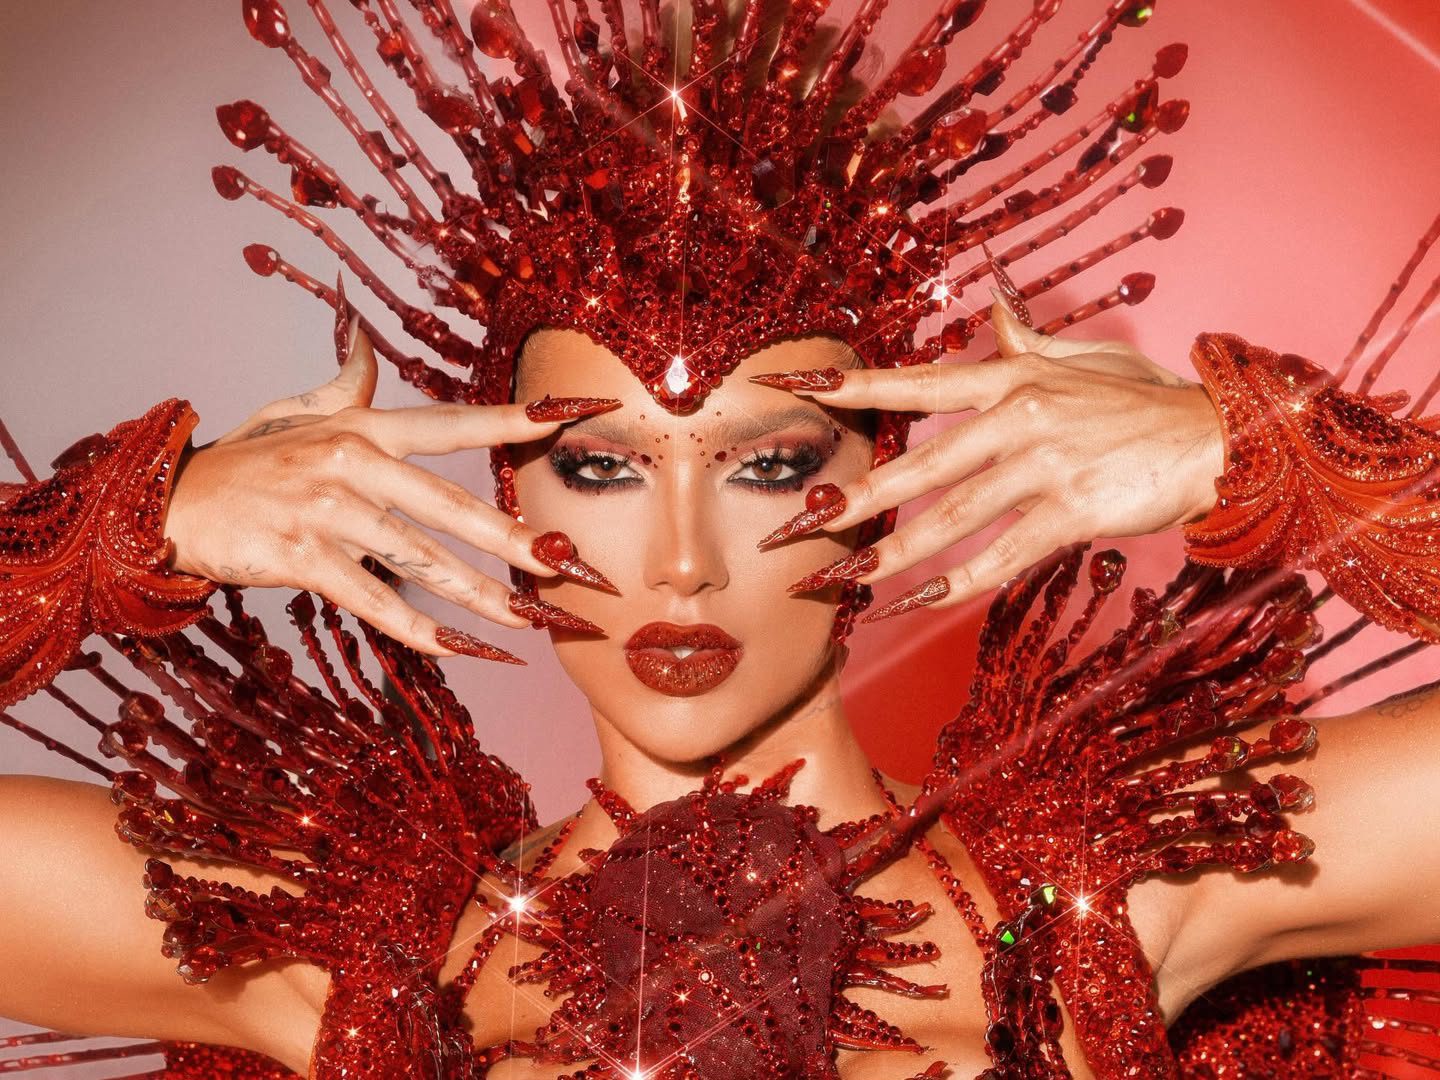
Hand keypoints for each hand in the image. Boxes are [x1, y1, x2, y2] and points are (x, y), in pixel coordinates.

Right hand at [164, 319, 618, 656]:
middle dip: (514, 539)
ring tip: (526, 620)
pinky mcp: (300, 558)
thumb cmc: (243, 460)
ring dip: (478, 595)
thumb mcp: (293, 410)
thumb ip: (344, 385)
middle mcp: (352, 463)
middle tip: (567, 567)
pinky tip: (458, 647)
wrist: (168, 502)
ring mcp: (326, 512)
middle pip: (451, 504)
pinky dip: (416, 627)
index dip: (513, 420)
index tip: (567, 417)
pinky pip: (371, 598)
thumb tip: (365, 341)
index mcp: (363, 428)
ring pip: (420, 559)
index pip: (454, 424)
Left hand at [765, 298, 1224, 618]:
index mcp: (1012, 378)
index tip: (797, 386)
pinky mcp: (1072, 510)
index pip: (916, 385)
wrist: (1218, 436)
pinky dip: (960, 581)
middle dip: (855, 500)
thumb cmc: (1147, 397)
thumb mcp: (1083, 356)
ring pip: (951, 518)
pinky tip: (921, 601)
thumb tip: (994, 304)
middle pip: (919, 466)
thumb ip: (1028, 340)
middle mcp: (1018, 417)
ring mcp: (1044, 465)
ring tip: (846, 580)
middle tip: (800, 526)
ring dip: (893, 555)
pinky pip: (1003, 554)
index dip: (854, 388)